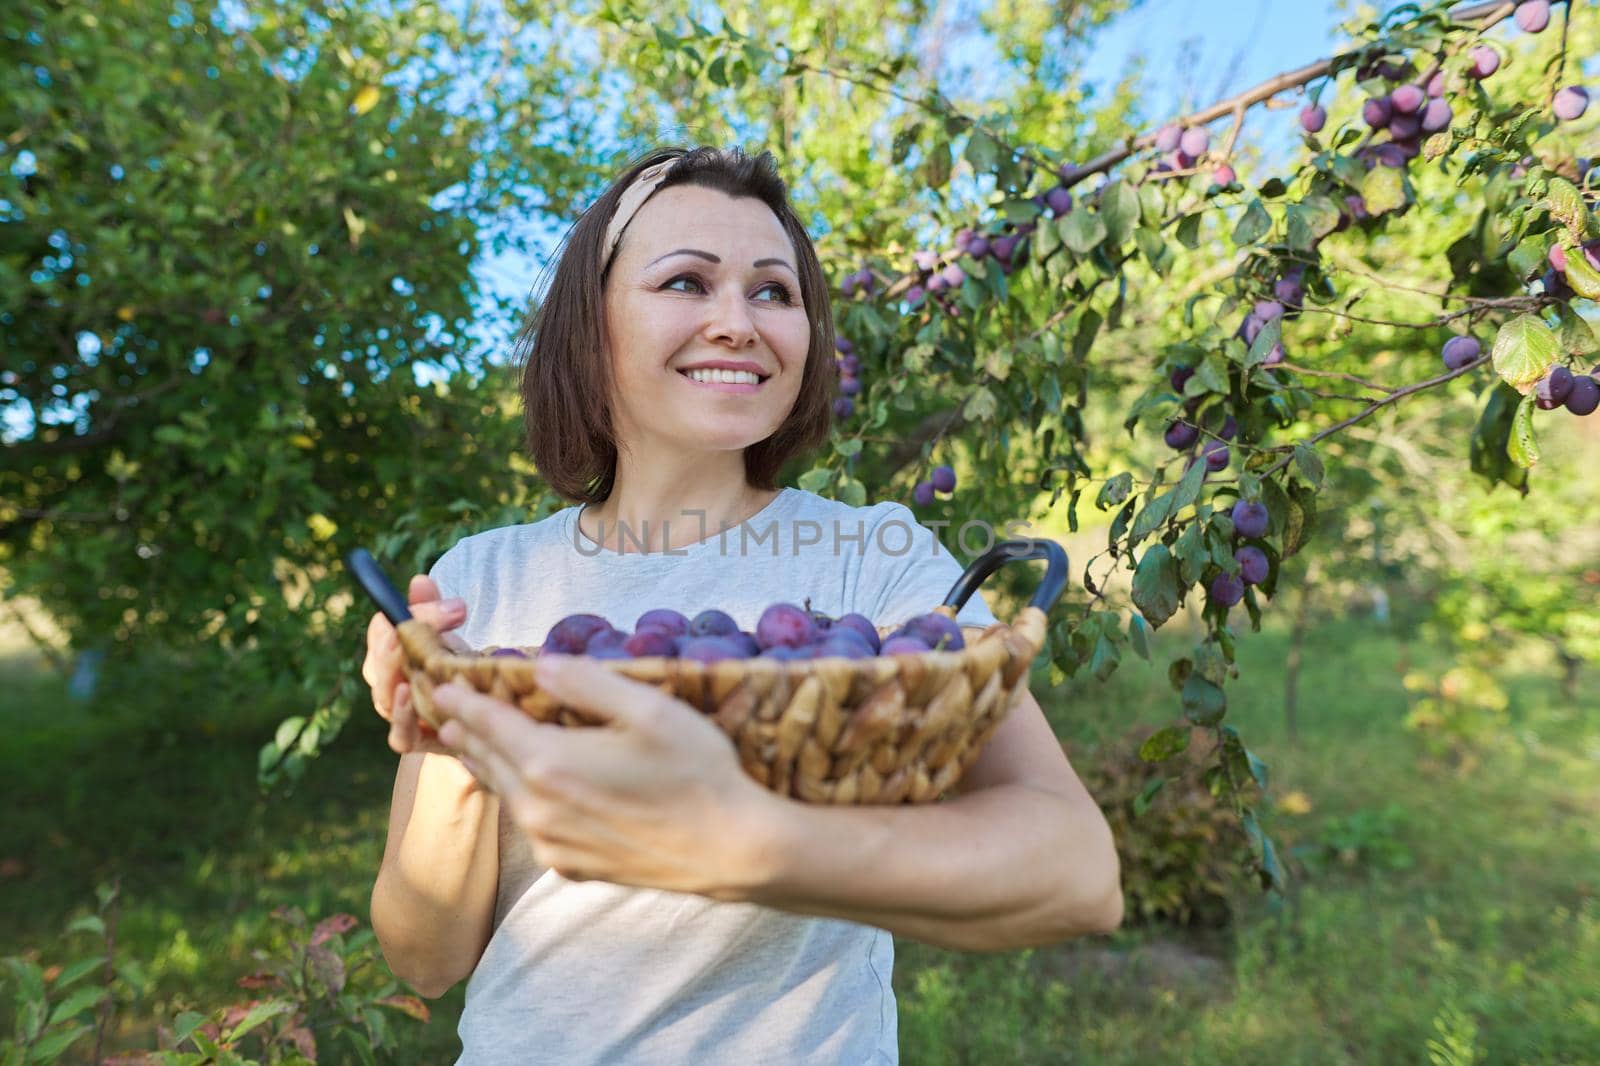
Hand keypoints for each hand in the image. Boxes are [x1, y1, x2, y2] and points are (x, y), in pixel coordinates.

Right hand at [362, 574, 473, 755]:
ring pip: (386, 697)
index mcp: (390, 652)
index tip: (451, 608)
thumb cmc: (452, 669)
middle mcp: (387, 681)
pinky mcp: (414, 740)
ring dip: (398, 683)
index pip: (384, 629)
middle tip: (439, 628)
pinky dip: (403, 723)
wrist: (472, 713)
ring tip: (411, 675)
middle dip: (404, 643)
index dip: (411, 615)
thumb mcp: (447, 637)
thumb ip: (433, 610)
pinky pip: (400, 736)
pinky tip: (417, 708)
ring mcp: (397, 712)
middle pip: (381, 661)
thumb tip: (420, 581)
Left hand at [429, 655, 784, 899]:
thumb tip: (539, 667)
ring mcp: (551, 844)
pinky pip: (530, 823)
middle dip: (465, 731)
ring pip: (504, 795)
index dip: (462, 701)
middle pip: (485, 760)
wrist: (730, 849)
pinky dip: (518, 797)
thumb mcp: (649, 710)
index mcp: (549, 764)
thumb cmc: (696, 772)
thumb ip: (587, 683)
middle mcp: (537, 809)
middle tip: (447, 711)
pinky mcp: (569, 866)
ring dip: (487, 764)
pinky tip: (529, 786)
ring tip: (474, 743)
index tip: (441, 686)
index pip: (488, 723)